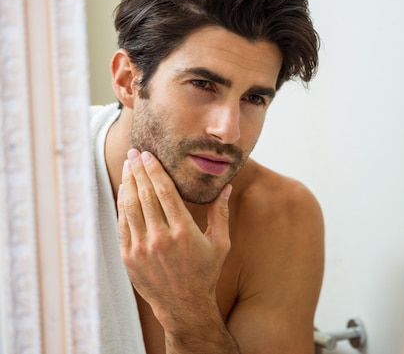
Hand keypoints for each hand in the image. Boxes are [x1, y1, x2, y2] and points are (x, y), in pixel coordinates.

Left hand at [117, 148, 231, 331]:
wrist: (183, 305)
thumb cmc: (205, 273)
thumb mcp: (220, 243)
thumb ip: (221, 213)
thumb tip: (227, 186)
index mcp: (183, 232)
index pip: (164, 192)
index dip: (155, 170)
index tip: (148, 155)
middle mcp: (160, 238)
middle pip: (145, 194)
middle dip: (138, 170)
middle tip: (134, 152)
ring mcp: (141, 248)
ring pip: (130, 206)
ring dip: (128, 183)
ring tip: (127, 166)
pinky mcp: (129, 257)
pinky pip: (123, 224)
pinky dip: (122, 204)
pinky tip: (124, 191)